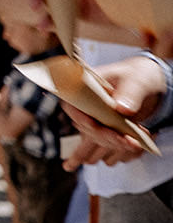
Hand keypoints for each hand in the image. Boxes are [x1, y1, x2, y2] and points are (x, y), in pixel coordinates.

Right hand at [61, 54, 165, 169]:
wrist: (149, 84)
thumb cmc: (139, 75)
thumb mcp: (137, 81)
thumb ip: (130, 93)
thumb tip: (121, 108)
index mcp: (86, 86)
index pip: (72, 103)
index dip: (79, 116)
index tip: (93, 124)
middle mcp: (87, 104)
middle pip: (85, 126)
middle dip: (105, 136)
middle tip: (126, 140)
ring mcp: (97, 118)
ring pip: (96, 138)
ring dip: (114, 144)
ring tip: (135, 144)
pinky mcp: (107, 129)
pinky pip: (108, 143)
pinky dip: (121, 147)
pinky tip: (136, 145)